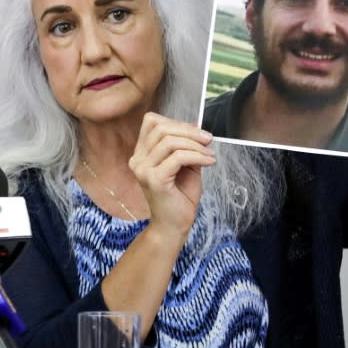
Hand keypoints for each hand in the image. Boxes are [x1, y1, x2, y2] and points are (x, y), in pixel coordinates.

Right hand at [128, 114, 214, 239]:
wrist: (175, 225)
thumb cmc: (180, 196)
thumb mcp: (186, 163)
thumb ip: (187, 144)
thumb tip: (196, 123)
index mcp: (141, 153)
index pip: (152, 122)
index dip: (176, 122)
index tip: (197, 132)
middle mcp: (138, 159)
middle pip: (162, 129)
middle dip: (189, 131)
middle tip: (208, 139)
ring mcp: (143, 169)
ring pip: (171, 142)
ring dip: (196, 145)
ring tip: (210, 154)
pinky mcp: (154, 179)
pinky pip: (178, 157)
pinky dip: (198, 156)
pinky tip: (209, 162)